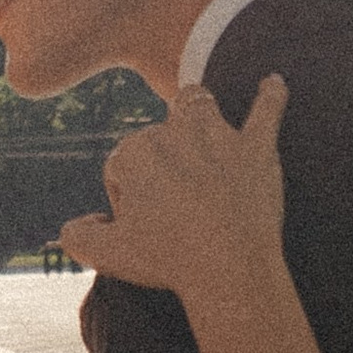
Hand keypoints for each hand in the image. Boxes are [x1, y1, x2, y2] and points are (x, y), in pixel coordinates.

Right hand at [59, 78, 287, 298]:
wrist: (230, 270)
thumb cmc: (168, 261)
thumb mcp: (105, 255)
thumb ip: (76, 235)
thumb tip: (82, 222)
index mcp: (132, 152)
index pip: (122, 165)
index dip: (128, 199)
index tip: (145, 231)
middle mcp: (171, 132)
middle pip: (157, 138)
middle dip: (159, 168)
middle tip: (173, 216)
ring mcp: (217, 136)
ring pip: (198, 105)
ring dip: (195, 115)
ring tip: (199, 134)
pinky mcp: (256, 148)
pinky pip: (267, 111)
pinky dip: (271, 96)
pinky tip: (275, 82)